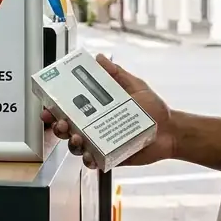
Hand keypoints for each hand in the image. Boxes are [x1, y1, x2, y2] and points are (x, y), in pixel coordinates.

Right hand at [42, 54, 178, 168]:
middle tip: (61, 123)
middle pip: (67, 128)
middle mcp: (95, 126)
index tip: (48, 106)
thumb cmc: (154, 110)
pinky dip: (88, 160)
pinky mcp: (110, 157)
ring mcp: (101, 143)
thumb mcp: (135, 86)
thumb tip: (100, 59)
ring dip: (72, 143)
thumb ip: (116, 74)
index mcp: (96, 109)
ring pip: (76, 146)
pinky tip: (89, 156)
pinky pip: (93, 162)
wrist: (172, 131)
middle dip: (58, 126)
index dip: (55, 108)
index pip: (69, 108)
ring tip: (78, 138)